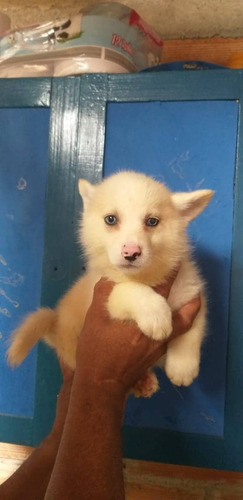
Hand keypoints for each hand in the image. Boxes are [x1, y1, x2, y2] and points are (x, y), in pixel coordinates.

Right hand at [75, 275, 199, 395]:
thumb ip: (102, 295)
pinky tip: (168, 323)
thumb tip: (108, 278)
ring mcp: (159, 348)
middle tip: (193, 287)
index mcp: (144, 320)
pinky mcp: (156, 357)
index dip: (170, 276)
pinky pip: (173, 338)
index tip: (175, 264)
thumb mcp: (94, 320)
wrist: (101, 386)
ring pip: (181, 328)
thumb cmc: (97, 352)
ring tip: (188, 303)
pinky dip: (176, 327)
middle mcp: (158, 334)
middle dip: (191, 300)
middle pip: (185, 315)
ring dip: (187, 315)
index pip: (162, 292)